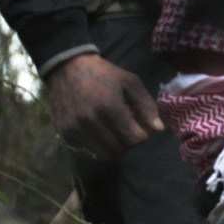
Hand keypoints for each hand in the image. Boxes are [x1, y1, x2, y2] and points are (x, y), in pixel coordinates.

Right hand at [45, 54, 163, 158]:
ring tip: (114, 134)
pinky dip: (97, 146)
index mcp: (109, 106)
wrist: (66, 68)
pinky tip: (98, 133)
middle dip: (128, 144)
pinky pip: (87, 151)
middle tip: (127, 132)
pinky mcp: (65, 133)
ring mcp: (75, 129)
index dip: (141, 136)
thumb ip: (146, 105)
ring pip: (103, 155)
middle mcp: (90, 121)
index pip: (134, 138)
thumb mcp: (129, 81)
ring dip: (113, 148)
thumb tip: (158, 129)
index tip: (140, 128)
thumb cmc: (103, 74)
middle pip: (120, 150)